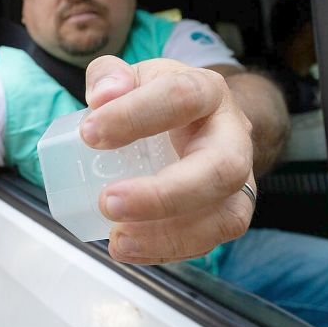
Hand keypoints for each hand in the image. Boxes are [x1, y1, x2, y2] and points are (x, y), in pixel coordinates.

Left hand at [81, 56, 255, 264]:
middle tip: (108, 202)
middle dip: (164, 194)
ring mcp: (238, 180)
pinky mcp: (228, 213)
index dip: (135, 115)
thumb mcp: (133, 76)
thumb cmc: (158, 100)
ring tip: (118, 239)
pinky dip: (167, 250)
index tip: (89, 133)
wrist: (198, 122)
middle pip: (221, 169)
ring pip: (226, 216)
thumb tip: (103, 96)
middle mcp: (233, 137)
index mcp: (208, 92)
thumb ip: (109, 76)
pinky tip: (130, 249)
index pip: (183, 98)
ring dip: (169, 235)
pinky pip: (210, 240)